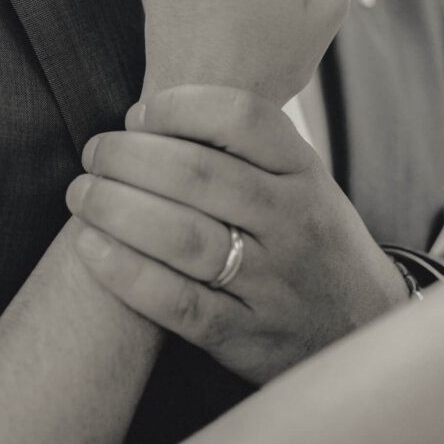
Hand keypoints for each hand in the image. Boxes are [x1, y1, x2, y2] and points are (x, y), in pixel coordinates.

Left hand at [66, 86, 406, 384]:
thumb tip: (146, 113)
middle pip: (198, 175)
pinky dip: (125, 272)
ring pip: (182, 237)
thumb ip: (246, 149)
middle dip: (129, 157)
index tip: (138, 113)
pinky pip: (176, 302)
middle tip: (95, 153)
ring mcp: (272, 282)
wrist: (361, 329)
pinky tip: (90, 248)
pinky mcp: (244, 336)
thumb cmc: (310, 239)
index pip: (242, 118)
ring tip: (82, 194)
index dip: (178, 107)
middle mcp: (293, 222)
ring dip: (116, 209)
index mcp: (305, 173)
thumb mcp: (303, 182)